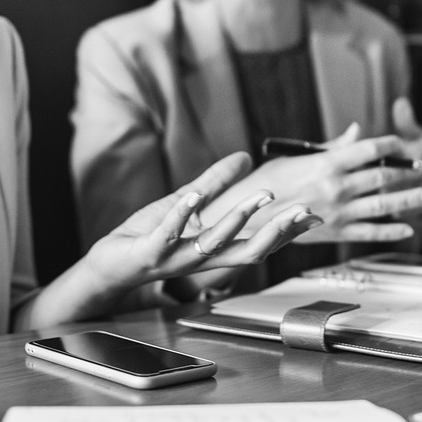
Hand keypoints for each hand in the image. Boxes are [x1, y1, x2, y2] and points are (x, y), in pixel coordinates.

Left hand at [85, 151, 322, 291]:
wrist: (108, 264)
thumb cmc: (148, 235)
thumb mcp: (186, 203)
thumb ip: (215, 182)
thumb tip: (245, 157)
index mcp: (214, 250)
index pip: (258, 244)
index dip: (287, 233)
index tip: (313, 216)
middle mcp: (202, 260)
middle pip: (247, 252)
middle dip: (276, 232)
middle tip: (301, 212)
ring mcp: (176, 258)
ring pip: (214, 244)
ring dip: (239, 219)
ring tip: (260, 195)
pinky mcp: (149, 253)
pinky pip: (169, 235)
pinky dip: (181, 215)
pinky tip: (193, 195)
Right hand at [250, 123, 421, 243]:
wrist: (250, 217)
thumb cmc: (269, 183)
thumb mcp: (296, 157)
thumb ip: (332, 147)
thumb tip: (357, 132)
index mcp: (326, 163)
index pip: (367, 148)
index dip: (390, 144)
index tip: (401, 143)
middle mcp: (336, 187)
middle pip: (381, 175)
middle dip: (407, 170)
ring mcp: (337, 211)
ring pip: (382, 205)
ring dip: (407, 200)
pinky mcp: (335, 232)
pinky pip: (370, 232)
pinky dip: (390, 231)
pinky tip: (406, 229)